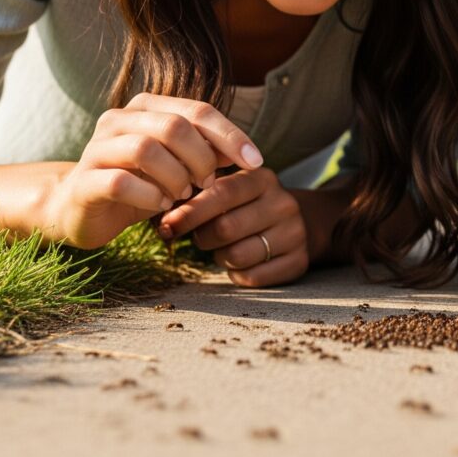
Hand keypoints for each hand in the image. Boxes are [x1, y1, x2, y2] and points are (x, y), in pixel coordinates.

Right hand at [44, 93, 264, 248]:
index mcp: (146, 107)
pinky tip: (162, 206)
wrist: (79, 209)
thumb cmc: (139, 183)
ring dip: (176, 176)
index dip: (231, 135)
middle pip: (174, 126)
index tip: (255, 161)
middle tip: (207, 183)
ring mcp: (97, 148)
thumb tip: (245, 153)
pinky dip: (150, 196)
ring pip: (146, 149)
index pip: (198, 110)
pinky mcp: (84, 181)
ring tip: (183, 194)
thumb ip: (206, 152)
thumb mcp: (178, 165)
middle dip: (201, 158)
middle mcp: (119, 119)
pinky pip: (121, 183)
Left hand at [157, 167, 308, 287]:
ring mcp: (295, 233)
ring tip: (224, 247)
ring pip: (237, 255)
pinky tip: (242, 261)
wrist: (299, 222)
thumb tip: (157, 211)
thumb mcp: (229, 189)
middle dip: (202, 237)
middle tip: (197, 237)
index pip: (222, 193)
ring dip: (220, 256)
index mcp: (262, 178)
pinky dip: (238, 274)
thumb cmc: (246, 206)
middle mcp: (284, 203)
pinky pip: (252, 278)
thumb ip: (197, 193)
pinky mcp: (299, 262)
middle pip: (225, 228)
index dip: (190, 211)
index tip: (166, 225)